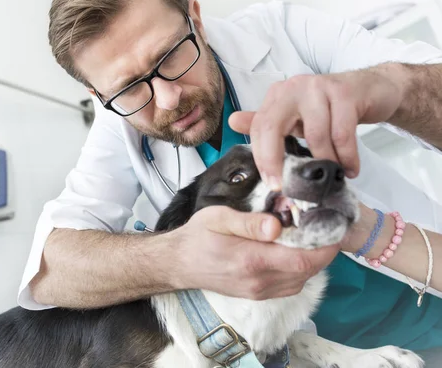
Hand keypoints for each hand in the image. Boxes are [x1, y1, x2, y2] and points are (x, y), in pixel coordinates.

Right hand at [171, 206, 339, 299]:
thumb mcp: (218, 218)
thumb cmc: (198, 236)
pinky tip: (294, 252)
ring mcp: (259, 291)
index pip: (303, 260)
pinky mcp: (257, 294)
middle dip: (323, 250)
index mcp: (251, 260)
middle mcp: (259, 281)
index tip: (333, 226)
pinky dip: (300, 270)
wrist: (179, 263)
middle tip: (325, 226)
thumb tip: (277, 225)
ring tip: (311, 237)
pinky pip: (290, 285)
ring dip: (313, 260)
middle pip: (307, 271)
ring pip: (301, 280)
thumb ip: (249, 222)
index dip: (325, 246)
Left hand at [229, 66, 403, 188]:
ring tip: (334, 176)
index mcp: (278, 96)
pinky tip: (350, 169)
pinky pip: (342, 134)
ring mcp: (318, 87)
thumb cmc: (330, 108)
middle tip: (290, 187)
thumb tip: (232, 121)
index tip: (273, 184)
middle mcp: (293, 88)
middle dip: (276, 161)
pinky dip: (347, 156)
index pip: (259, 128)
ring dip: (325, 162)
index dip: (262, 158)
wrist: (372, 88)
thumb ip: (267, 123)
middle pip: (273, 127)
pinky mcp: (345, 93)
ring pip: (314, 135)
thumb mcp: (296, 117)